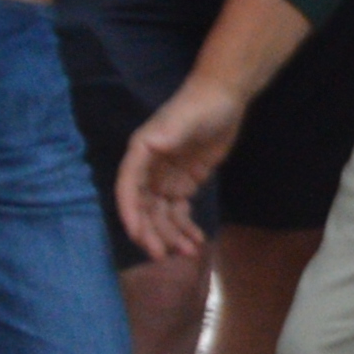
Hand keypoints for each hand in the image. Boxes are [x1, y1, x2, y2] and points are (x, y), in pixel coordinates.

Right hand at [115, 80, 247, 264]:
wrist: (224, 97)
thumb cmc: (199, 106)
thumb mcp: (183, 119)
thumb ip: (167, 134)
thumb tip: (151, 145)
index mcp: (141, 154)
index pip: (129, 188)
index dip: (131, 213)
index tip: (137, 235)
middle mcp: (149, 170)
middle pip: (145, 208)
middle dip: (153, 232)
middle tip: (164, 255)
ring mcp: (166, 178)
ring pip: (162, 214)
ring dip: (172, 234)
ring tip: (190, 251)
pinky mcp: (184, 182)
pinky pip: (179, 211)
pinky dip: (185, 227)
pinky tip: (196, 241)